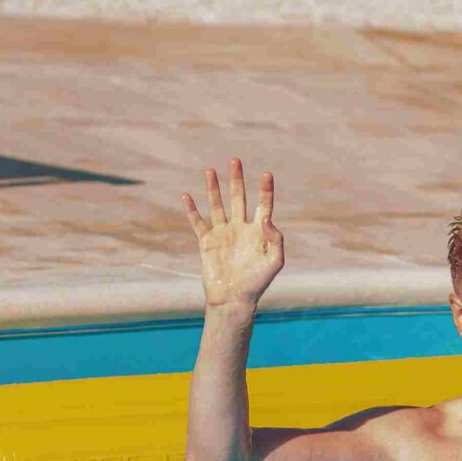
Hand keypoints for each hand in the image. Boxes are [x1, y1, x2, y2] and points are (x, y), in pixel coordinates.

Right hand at [182, 158, 284, 308]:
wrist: (234, 300)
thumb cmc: (258, 283)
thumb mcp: (274, 261)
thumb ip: (275, 238)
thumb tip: (265, 217)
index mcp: (258, 232)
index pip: (263, 205)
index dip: (265, 190)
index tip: (266, 174)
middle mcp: (240, 229)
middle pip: (238, 198)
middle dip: (236, 179)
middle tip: (235, 160)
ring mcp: (223, 234)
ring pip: (217, 205)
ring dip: (214, 188)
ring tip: (210, 170)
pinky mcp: (207, 243)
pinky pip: (198, 223)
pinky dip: (191, 210)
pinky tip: (186, 196)